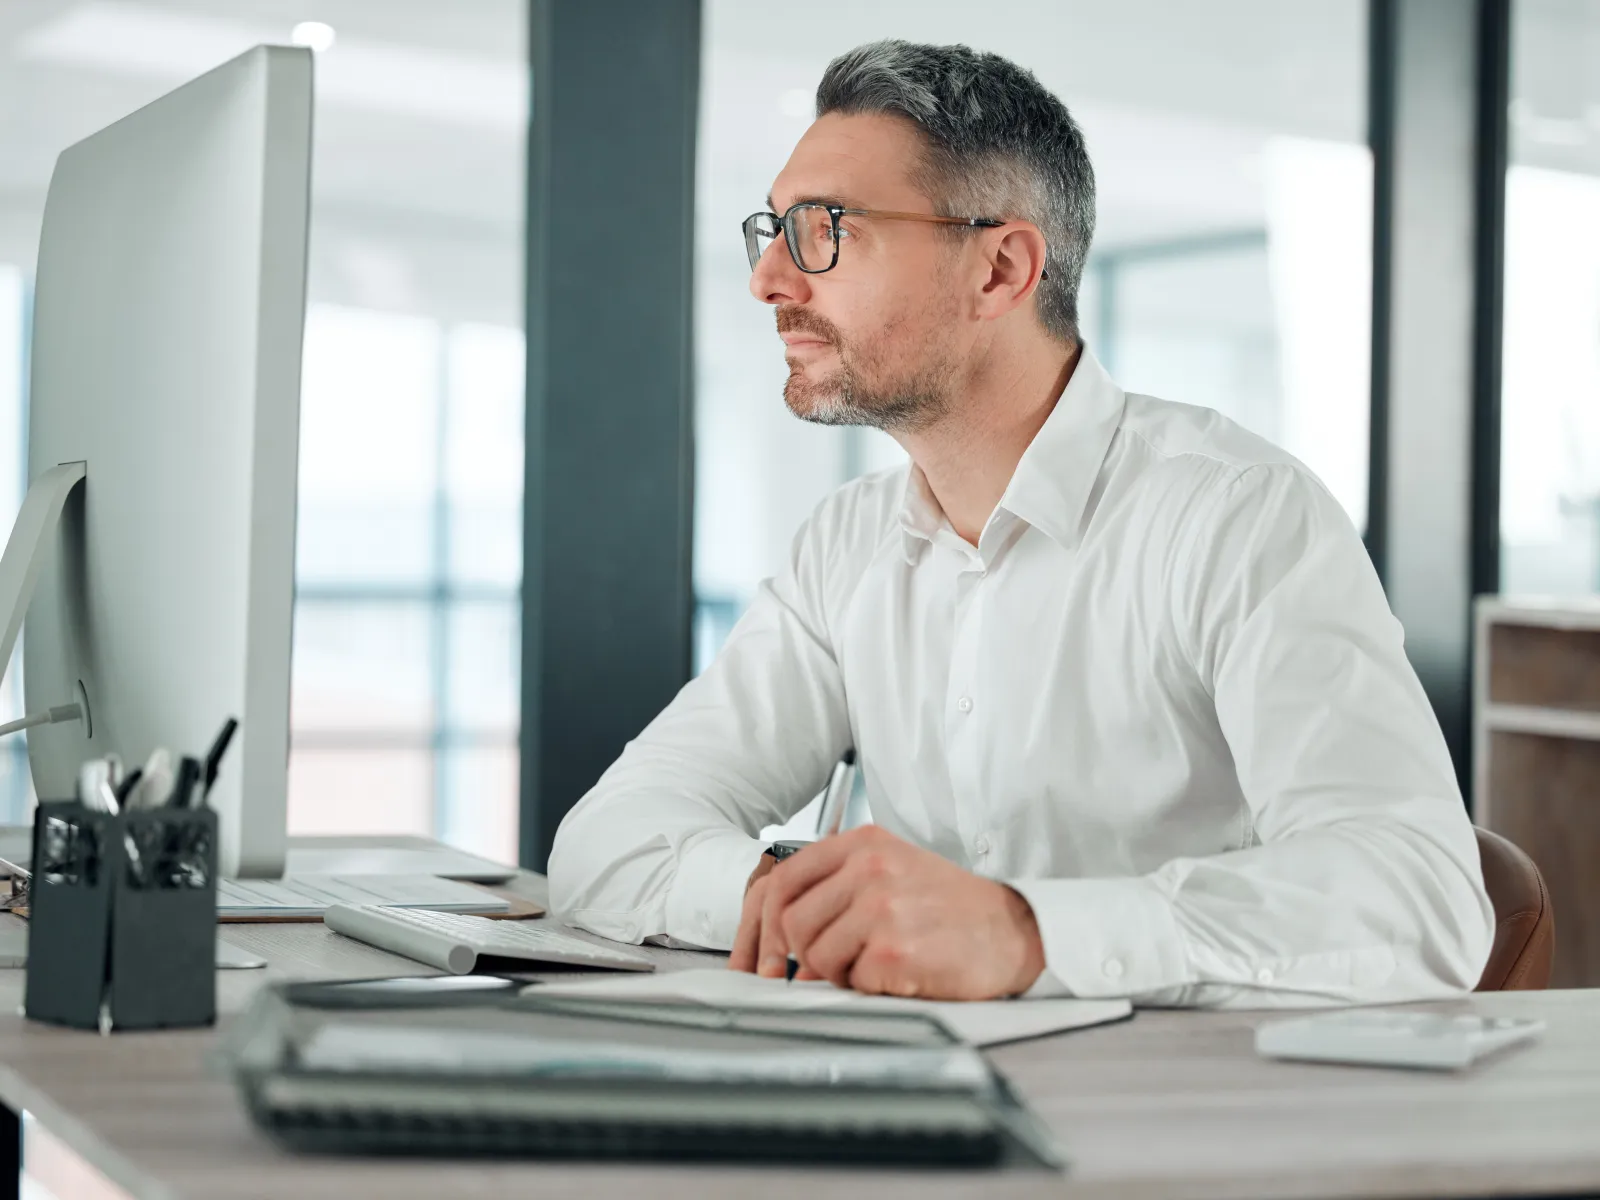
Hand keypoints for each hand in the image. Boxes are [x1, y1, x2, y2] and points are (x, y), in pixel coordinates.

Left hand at [728, 826, 1045, 999]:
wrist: (1013, 931)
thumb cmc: (951, 905)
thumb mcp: (894, 868)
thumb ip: (839, 885)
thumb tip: (782, 930)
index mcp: (865, 843)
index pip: (785, 878)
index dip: (769, 922)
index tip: (773, 950)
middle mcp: (871, 868)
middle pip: (794, 923)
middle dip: (807, 954)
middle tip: (840, 961)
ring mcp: (882, 908)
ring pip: (816, 955)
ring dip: (840, 971)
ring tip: (877, 963)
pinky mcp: (895, 950)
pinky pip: (851, 980)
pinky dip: (869, 986)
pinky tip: (899, 972)